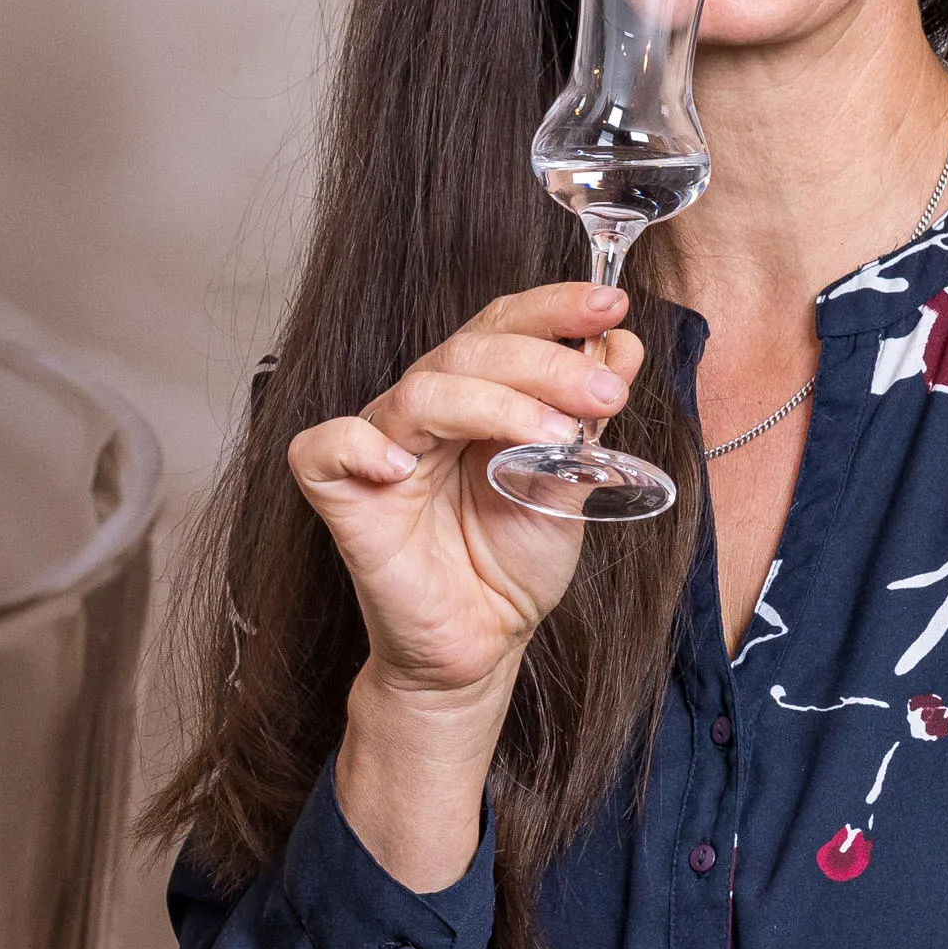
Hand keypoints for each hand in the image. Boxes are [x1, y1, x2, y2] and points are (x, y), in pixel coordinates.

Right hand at [288, 282, 644, 885]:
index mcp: (479, 394)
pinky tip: (403, 465)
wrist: (484, 644)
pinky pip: (326, 449)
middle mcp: (428, 408)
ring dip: (496, 402)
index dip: (553, 308)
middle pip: (470, 351)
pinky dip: (360, 446)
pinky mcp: (341, 494)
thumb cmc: (514, 562)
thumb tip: (621, 346)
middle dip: (545, 362)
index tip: (612, 304)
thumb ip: (588, 419)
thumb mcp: (571, 485)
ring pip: (422, 391)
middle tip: (604, 393)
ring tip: (554, 437)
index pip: (505, 327)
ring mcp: (382, 446)